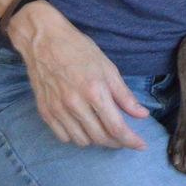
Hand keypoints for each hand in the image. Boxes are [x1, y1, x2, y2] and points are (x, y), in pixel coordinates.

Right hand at [7, 2, 148, 149]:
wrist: (43, 40)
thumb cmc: (78, 50)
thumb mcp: (108, 68)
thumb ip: (124, 95)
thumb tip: (142, 115)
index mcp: (94, 91)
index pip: (117, 128)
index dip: (131, 141)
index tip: (141, 145)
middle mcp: (75, 104)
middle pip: (100, 138)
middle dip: (117, 142)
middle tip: (124, 137)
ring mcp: (58, 110)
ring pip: (82, 141)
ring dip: (97, 140)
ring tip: (103, 129)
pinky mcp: (45, 112)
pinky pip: (64, 137)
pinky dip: (77, 136)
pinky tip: (83, 126)